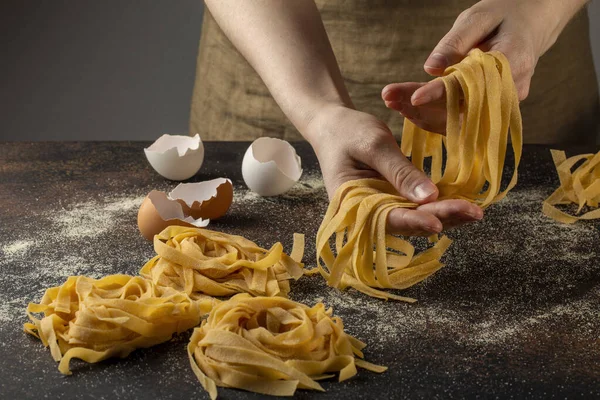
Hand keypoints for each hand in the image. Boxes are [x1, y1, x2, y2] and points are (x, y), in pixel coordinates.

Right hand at [306, 104, 482, 235]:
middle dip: (441, 218)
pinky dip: (440, 205)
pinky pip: (417, 206)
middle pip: (407, 222)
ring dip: (445, 215)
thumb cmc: (347, 131)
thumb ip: (400, 171)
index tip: (438, 222)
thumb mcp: (374, 145)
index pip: (387, 219)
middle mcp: (367, 213)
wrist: (333, 126)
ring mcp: (381, 207)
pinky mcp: (393, 199)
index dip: (414, 223)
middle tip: (474, 212)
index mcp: (352, 204)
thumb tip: (429, 197)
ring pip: (416, 218)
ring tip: (475, 211)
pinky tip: (463, 203)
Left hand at [382, 0, 576, 133]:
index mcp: (511, 61)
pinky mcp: (493, 113)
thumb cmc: (504, 16)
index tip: (415, 97)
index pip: (471, 84)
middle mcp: (509, 91)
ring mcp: (502, 106)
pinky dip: (433, 117)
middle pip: (461, 109)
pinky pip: (461, 121)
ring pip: (459, 121)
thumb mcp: (479, 17)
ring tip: (391, 100)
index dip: (441, 92)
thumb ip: (456, 41)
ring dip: (422, 115)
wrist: (531, 26)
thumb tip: (430, 68)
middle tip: (389, 97)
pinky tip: (407, 107)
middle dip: (422, 107)